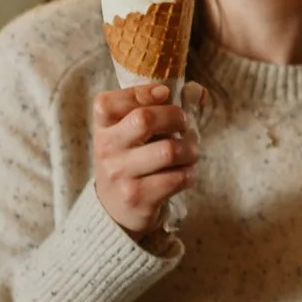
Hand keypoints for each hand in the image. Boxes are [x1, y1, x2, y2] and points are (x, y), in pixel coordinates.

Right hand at [92, 84, 198, 238]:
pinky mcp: (138, 198)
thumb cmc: (131, 162)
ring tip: (191, 152)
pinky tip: (186, 172)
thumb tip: (199, 91)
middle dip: (177, 117)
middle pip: (144, 120)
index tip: (165, 93)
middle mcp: (106, 150)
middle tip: (186, 126)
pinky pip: (178, 177)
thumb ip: (157, 109)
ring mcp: (120, 175)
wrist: (115, 210)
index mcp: (102, 128)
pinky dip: (191, 172)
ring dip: (191, 149)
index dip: (141, 92)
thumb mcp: (130, 135)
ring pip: (169, 150)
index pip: (109, 103)